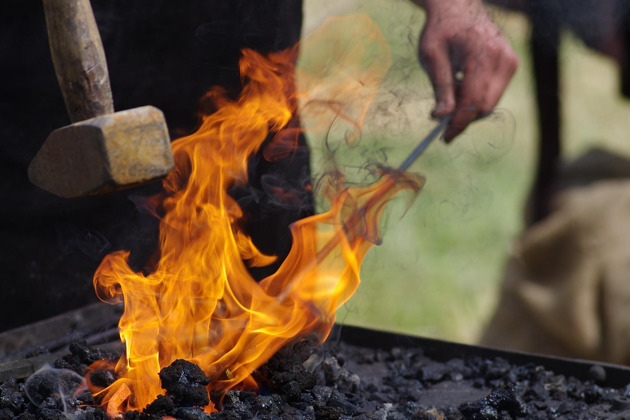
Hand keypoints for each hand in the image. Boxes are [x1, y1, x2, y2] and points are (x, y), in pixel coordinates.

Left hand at [417, 0, 517, 141]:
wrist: (459, 7)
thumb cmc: (440, 30)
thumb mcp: (432, 57)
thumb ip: (440, 87)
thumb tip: (442, 117)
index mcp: (482, 56)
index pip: (472, 102)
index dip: (458, 124)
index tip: (445, 138)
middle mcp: (503, 60)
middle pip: (484, 106)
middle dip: (463, 117)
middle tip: (442, 118)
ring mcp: (510, 62)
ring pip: (490, 103)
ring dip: (469, 107)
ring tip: (451, 89)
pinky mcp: (511, 65)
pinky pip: (494, 93)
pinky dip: (477, 97)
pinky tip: (462, 82)